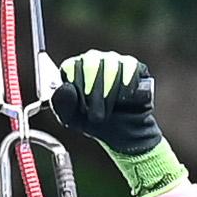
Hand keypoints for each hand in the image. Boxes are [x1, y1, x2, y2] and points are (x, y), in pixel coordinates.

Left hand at [39, 49, 182, 195]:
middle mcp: (97, 60)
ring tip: (108, 114)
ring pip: (108, 67)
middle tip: (96, 115)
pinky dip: (123, 89)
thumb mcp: (73, 118)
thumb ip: (62, 103)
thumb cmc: (98, 126)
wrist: (125, 136)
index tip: (78, 106)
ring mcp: (117, 62)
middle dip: (91, 93)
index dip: (73, 85)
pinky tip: (125, 102)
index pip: (70, 65)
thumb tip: (60, 87)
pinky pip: (127, 70)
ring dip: (106, 95)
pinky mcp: (136, 68)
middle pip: (89, 63)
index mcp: (78, 70)